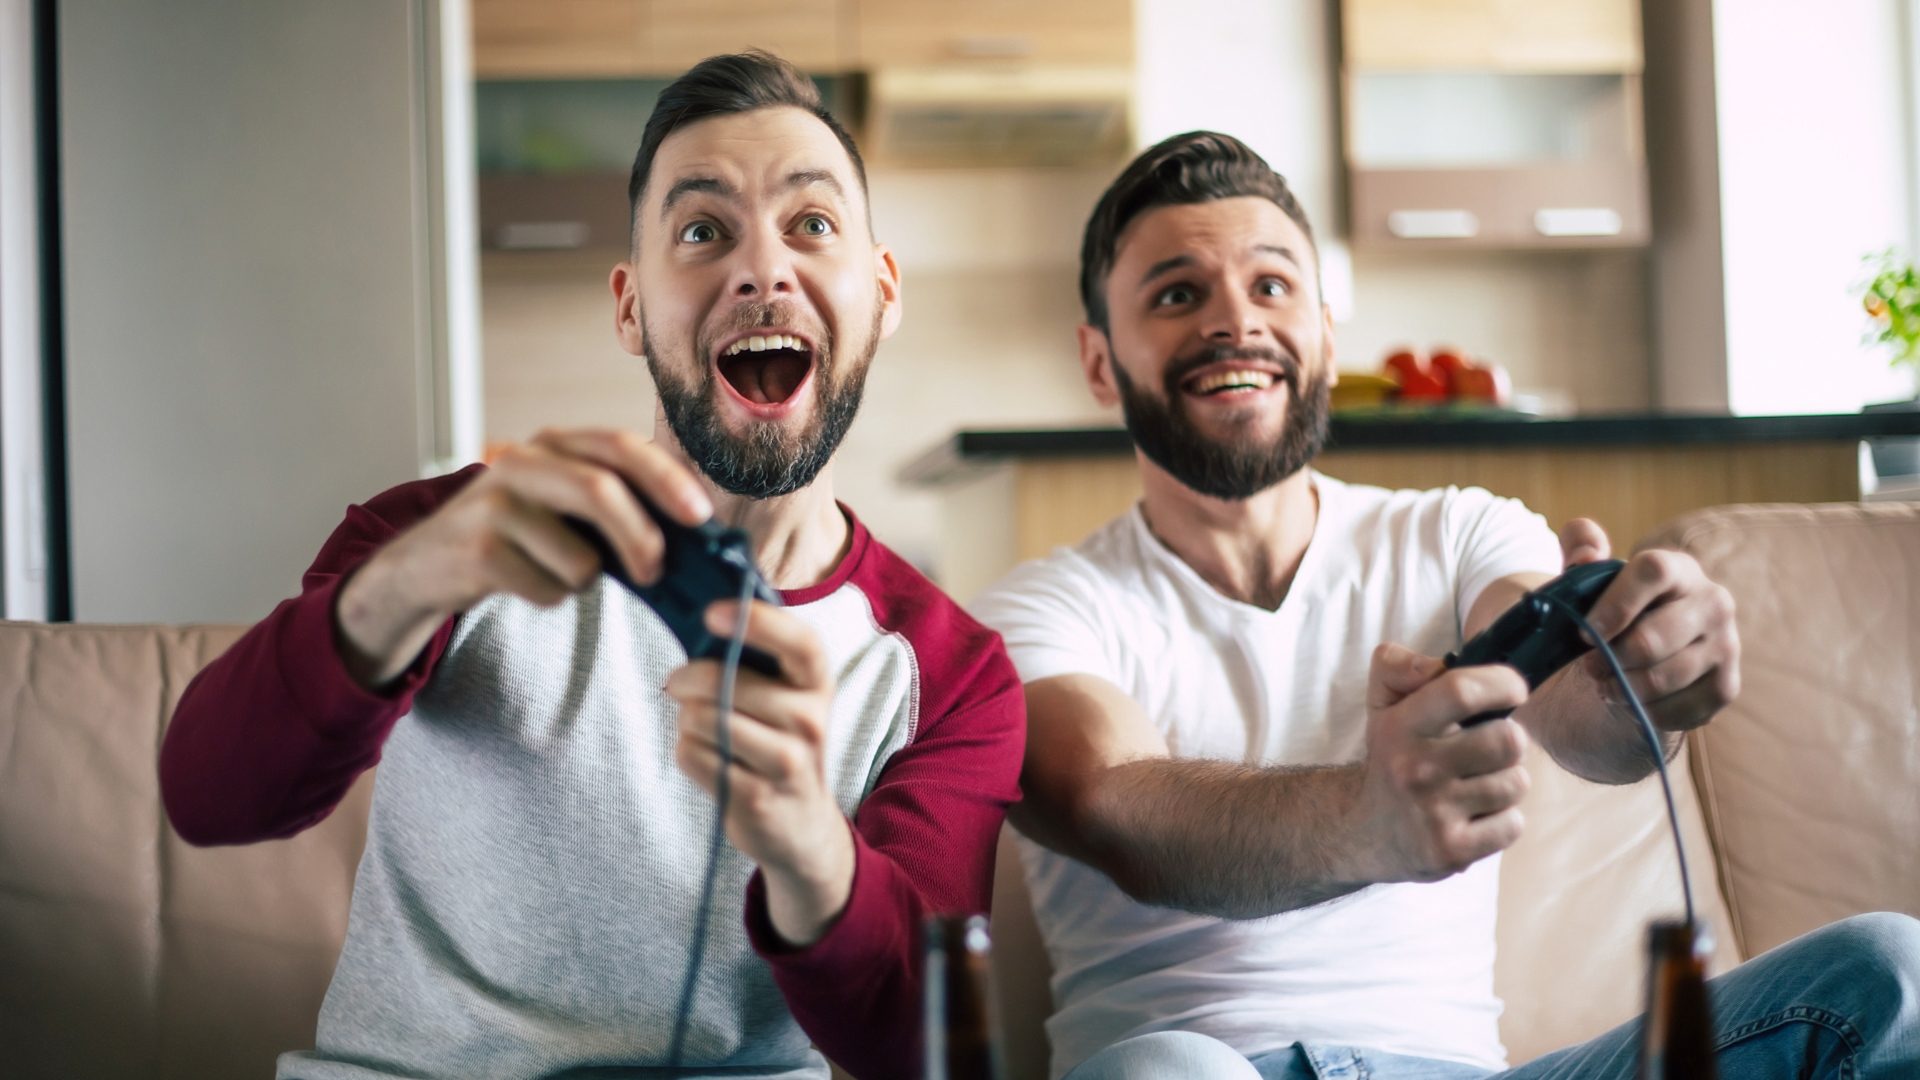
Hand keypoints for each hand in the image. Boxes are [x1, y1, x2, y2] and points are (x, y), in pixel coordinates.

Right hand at [334, 428, 712, 687]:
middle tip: (658, 574)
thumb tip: (695, 532)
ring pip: (581, 558)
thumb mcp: (564, 504)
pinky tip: (524, 584)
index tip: (700, 516)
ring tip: (555, 572)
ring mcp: (494, 504)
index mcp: (554, 443)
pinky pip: (549, 589)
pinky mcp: (477, 550)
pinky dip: (552, 597)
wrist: (427, 564)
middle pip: (601, 492)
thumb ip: (619, 504)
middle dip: (642, 540)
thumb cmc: (518, 535)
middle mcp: (523, 463)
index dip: (666, 478)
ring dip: (585, 581)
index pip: (620, 446)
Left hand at [665, 599, 852, 946]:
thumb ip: (753, 658)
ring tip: (701, 727)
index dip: (757, 622)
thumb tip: (698, 615)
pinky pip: (692, 756)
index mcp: (817, 682)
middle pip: (724, 682)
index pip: (799, 642)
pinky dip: (686, 752)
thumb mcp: (784, 697)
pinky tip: (707, 758)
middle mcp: (810, 720)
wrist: (800, 824)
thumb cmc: (779, 742)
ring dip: (686, 720)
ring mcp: (786, 762)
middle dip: (686, 679)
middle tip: (678, 683)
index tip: (713, 613)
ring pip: (702, 719)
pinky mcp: (755, 797)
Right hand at [1353, 644, 1531, 882]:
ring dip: (1506, 782)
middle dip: (1509, 740)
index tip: (1513, 689)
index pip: (1461, 692)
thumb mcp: (1382, 704)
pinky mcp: (1452, 851)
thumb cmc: (1389, 758)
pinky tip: (1476, 816)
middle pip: (1508, 740)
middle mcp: (1416, 770)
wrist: (1361, 831)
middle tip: (1490, 747)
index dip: (1502, 683)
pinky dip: (1503, 820)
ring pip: (1516, 783)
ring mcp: (1434, 814)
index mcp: (1402, 727)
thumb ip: (1398, 666)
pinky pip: (1513, 824)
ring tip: (1478, 784)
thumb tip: (1437, 666)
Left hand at [1558, 519, 1740, 733]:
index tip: (1584, 631)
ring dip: (1622, 688)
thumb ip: (1580, 547)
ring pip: (1661, 679)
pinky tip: (1631, 701)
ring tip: (1605, 684)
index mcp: (1679, 568)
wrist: (1650, 658)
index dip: (1614, 603)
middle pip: (1652, 638)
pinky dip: (1642, 712)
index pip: (1653, 572)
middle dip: (1610, 659)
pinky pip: (1674, 710)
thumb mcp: (1591, 576)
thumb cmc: (1616, 611)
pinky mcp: (1726, 686)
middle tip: (1590, 666)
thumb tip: (1586, 553)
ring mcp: (1727, 646)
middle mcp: (1714, 602)